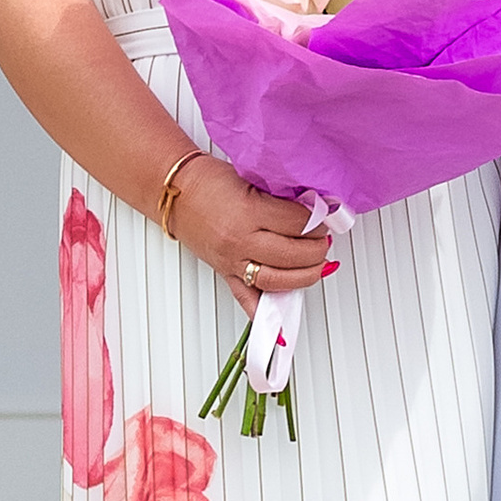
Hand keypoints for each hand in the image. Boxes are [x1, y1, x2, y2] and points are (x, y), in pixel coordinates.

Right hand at [167, 157, 332, 298]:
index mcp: (249, 212)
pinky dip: (266, 313)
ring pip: (278, 281)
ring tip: (316, 265)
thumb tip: (314, 209)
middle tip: (324, 240)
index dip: (318, 221)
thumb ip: (281, 196)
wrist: (174, 192)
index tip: (325, 216)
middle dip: (317, 249)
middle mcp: (240, 241)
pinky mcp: (225, 273)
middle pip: (293, 255)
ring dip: (305, 276)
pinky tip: (283, 321)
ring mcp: (232, 262)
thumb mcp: (252, 178)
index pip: (298, 223)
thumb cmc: (209, 180)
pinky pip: (247, 299)